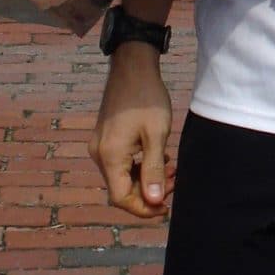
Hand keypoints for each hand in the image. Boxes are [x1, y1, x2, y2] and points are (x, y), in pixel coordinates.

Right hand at [88, 45, 172, 219]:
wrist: (132, 66)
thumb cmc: (147, 98)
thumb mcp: (156, 135)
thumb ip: (154, 170)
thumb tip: (155, 201)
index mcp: (109, 156)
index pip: (121, 198)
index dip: (143, 209)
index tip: (166, 208)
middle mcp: (98, 154)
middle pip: (120, 189)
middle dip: (148, 192)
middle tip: (175, 181)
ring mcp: (99, 145)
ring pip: (121, 177)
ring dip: (145, 179)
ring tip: (172, 170)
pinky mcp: (105, 138)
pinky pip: (120, 163)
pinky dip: (139, 167)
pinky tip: (159, 159)